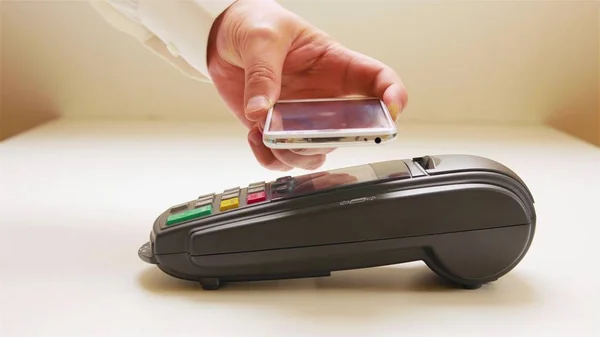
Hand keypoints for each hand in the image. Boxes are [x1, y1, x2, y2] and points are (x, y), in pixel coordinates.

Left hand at [207, 0, 406, 170]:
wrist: (222, 37)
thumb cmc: (255, 23)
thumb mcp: (262, 38)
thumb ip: (263, 73)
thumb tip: (260, 110)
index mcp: (334, 64)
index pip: (376, 79)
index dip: (393, 95)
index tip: (393, 110)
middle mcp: (324, 96)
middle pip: (349, 131)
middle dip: (335, 141)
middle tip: (310, 134)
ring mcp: (301, 117)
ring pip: (316, 152)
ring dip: (297, 155)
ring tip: (271, 135)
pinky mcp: (277, 129)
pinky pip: (282, 158)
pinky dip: (270, 157)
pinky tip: (255, 136)